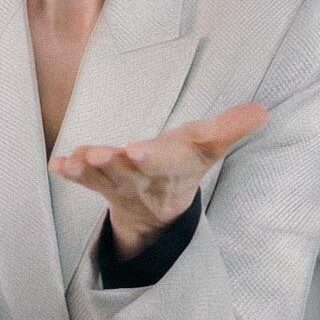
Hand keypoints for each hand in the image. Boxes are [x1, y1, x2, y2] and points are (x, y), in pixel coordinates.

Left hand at [51, 101, 269, 262]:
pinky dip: (69, 173)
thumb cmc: (184, 164)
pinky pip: (84, 180)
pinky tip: (56, 164)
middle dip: (115, 164)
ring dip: (89, 169)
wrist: (159, 210)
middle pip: (131, 172)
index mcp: (175, 165)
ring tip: (76, 158)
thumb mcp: (209, 147)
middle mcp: (146, 177)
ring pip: (104, 178)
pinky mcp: (100, 183)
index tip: (136, 152)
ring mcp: (121, 183)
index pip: (169, 160)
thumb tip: (262, 110)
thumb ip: (230, 128)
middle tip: (97, 156)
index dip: (154, 157)